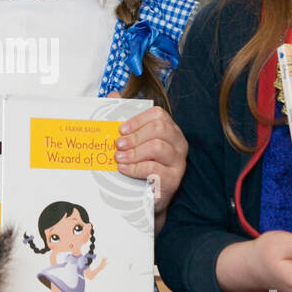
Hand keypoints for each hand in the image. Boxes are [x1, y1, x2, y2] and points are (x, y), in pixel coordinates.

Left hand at [109, 95, 186, 214]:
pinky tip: (124, 169)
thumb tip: (112, 95)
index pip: (159, 115)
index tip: (120, 129)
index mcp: (169, 130)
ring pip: (158, 147)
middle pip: (159, 129)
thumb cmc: (138, 165)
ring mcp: (178, 162)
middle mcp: (178, 143)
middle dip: (135, 135)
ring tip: (118, 158)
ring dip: (134, 152)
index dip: (137, 120)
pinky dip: (136, 168)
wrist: (143, 197)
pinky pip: (155, 169)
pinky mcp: (173, 180)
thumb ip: (122, 116)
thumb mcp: (130, 141)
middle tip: (117, 144)